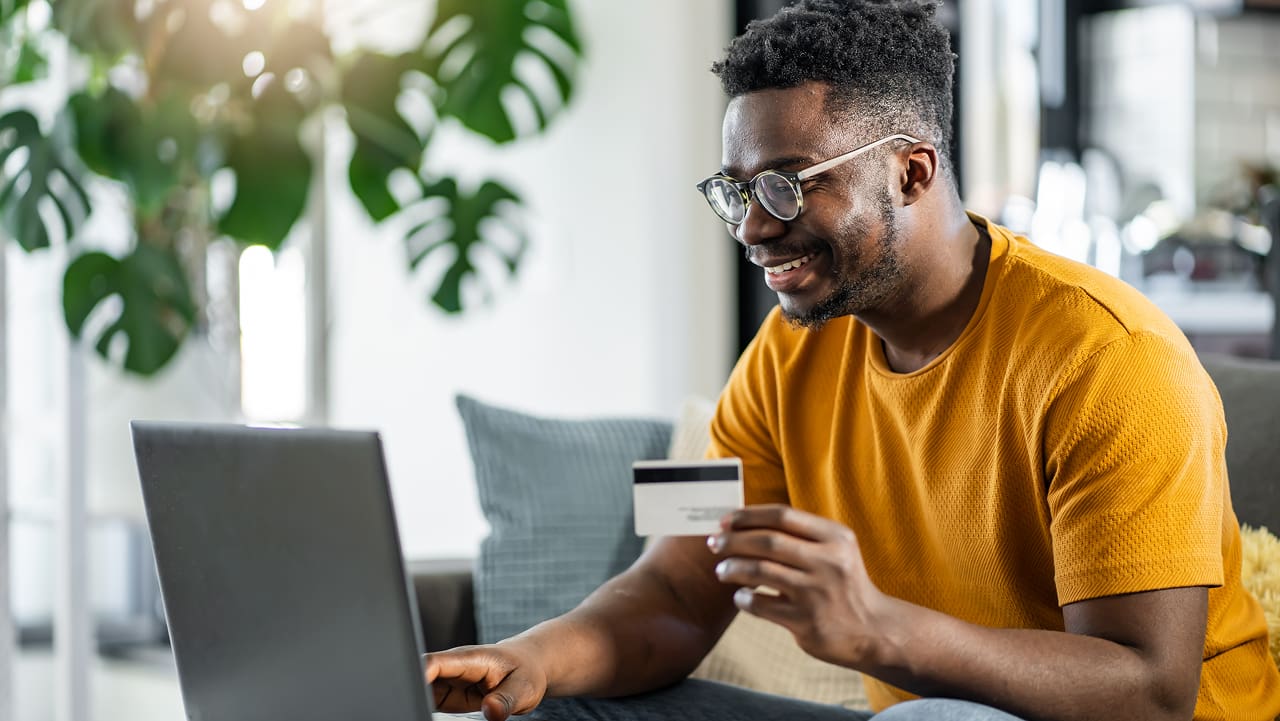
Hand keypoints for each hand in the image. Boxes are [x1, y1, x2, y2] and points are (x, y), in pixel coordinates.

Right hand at [425, 642, 548, 720]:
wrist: (527, 667)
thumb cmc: (524, 672)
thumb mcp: (523, 688)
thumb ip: (505, 700)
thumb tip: (491, 712)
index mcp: (469, 659)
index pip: (435, 662)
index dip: (418, 675)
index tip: (413, 691)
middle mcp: (453, 667)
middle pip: (421, 675)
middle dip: (413, 689)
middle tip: (416, 709)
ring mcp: (448, 680)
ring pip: (421, 689)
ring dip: (418, 699)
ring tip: (424, 712)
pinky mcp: (447, 693)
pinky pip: (428, 700)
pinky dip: (425, 706)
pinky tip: (429, 712)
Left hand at [707, 504, 888, 668]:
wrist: (874, 630)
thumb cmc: (843, 583)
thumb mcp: (836, 550)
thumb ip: (800, 535)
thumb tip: (744, 523)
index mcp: (836, 537)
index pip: (783, 516)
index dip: (748, 515)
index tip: (726, 520)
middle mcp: (829, 562)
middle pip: (767, 541)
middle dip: (733, 540)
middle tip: (714, 544)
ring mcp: (817, 593)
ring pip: (760, 571)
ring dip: (733, 568)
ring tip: (721, 570)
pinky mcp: (807, 621)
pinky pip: (761, 605)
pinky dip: (743, 598)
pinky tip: (740, 596)